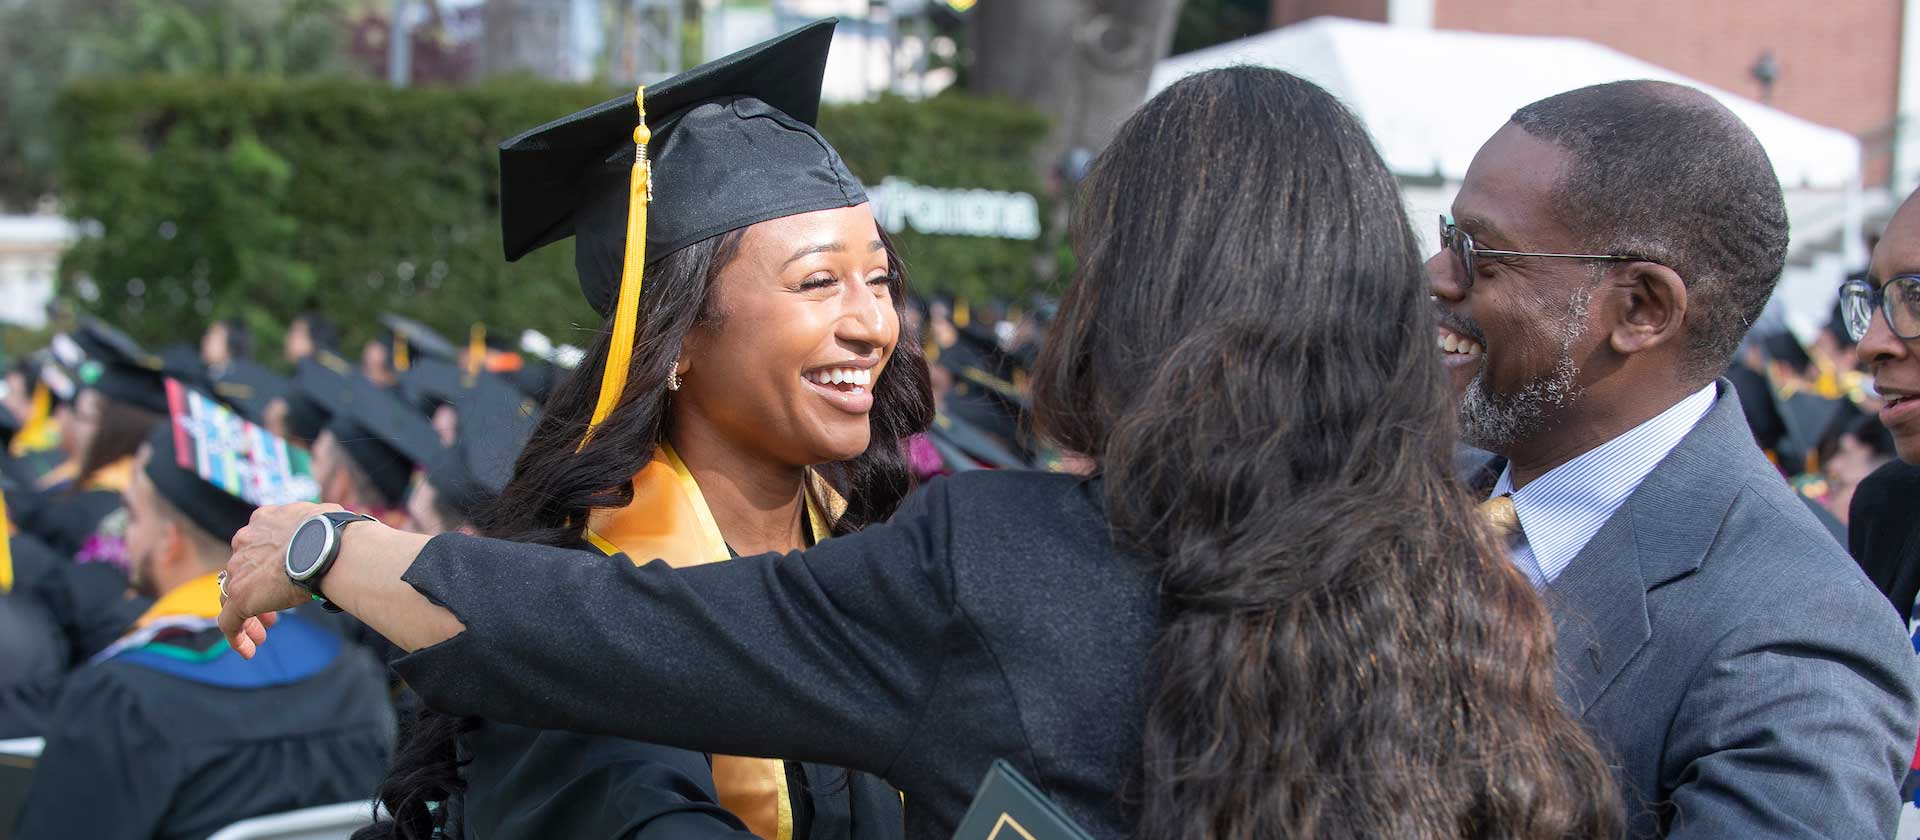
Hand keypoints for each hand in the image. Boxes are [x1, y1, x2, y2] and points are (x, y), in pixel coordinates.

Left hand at [219, 502, 342, 657]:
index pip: (256, 546)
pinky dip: (237, 637)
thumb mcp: (325, 521)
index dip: (267, 567)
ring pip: (234, 597)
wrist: (327, 545)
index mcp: (264, 521)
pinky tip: (250, 651)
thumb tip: (346, 531)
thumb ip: (322, 528)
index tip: (281, 582)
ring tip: (263, 634)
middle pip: (243, 572)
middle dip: (259, 592)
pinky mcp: (240, 595)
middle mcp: (246, 541)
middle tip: (274, 613)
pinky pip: (229, 622)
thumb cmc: (336, 533)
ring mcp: (239, 569)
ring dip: (250, 617)